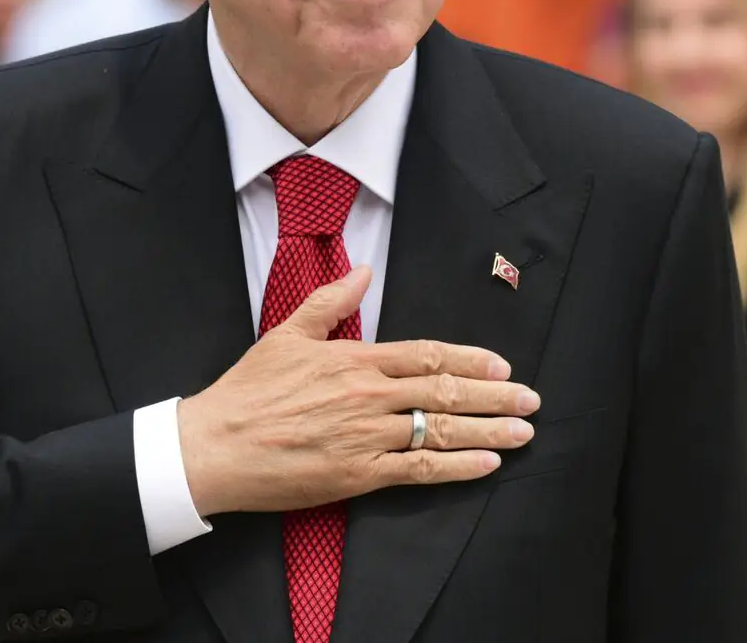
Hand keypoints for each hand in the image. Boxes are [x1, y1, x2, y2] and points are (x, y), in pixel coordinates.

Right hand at [176, 266, 538, 517]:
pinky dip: (456, 468)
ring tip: (522, 432)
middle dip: (494, 396)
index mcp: (353, 359)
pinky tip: (485, 465)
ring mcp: (365, 437)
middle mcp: (367, 396)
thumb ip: (331, 303)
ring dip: (488, 431)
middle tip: (530, 401)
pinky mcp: (357, 475)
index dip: (469, 360)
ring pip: (439, 430)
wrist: (215, 445)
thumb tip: (362, 271)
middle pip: (444, 392)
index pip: (425, 355)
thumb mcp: (286, 333)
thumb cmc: (247, 392)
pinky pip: (418, 470)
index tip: (501, 366)